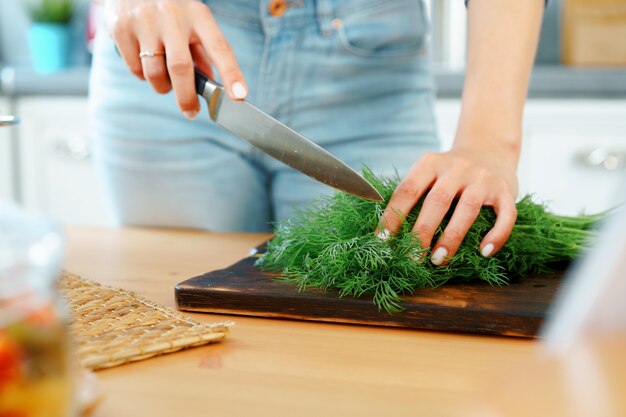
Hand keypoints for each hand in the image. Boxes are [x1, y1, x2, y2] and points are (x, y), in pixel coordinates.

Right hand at [103, 0, 247, 118]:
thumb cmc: (171, 11)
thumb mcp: (192, 23)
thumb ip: (202, 52)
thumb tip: (211, 85)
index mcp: (198, 15)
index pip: (219, 48)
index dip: (231, 74)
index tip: (239, 96)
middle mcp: (172, 16)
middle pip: (181, 68)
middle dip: (186, 97)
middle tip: (191, 112)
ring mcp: (144, 21)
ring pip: (155, 73)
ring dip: (162, 87)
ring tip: (165, 80)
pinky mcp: (121, 28)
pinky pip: (135, 68)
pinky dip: (142, 75)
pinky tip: (144, 62)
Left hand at [377, 140, 518, 265]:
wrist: (489, 148)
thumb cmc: (449, 173)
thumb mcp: (429, 172)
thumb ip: (413, 194)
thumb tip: (386, 233)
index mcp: (430, 163)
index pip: (407, 190)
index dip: (393, 216)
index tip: (383, 241)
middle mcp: (457, 168)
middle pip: (436, 201)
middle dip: (422, 233)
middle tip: (412, 258)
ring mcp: (482, 178)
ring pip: (467, 209)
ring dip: (451, 238)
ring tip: (438, 260)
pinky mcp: (506, 191)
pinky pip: (505, 215)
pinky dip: (497, 235)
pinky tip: (484, 252)